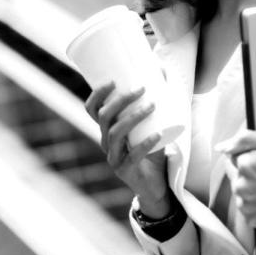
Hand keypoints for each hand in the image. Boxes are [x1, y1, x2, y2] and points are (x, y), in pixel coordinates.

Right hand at [85, 82, 170, 216]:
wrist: (155, 185)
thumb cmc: (152, 150)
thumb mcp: (151, 125)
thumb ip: (155, 102)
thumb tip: (164, 69)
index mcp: (107, 130)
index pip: (92, 110)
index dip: (97, 94)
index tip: (113, 80)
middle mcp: (106, 142)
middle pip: (104, 118)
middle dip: (121, 101)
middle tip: (141, 89)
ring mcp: (114, 157)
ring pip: (115, 134)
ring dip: (133, 117)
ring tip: (152, 107)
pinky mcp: (125, 170)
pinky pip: (133, 155)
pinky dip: (145, 144)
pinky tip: (156, 135)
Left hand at [215, 129, 255, 227]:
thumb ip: (244, 140)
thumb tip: (221, 147)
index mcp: (245, 165)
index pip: (234, 157)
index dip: (251, 157)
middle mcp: (241, 187)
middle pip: (236, 174)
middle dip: (248, 172)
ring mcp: (246, 206)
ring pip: (240, 191)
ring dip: (251, 188)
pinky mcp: (252, 220)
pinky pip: (247, 207)